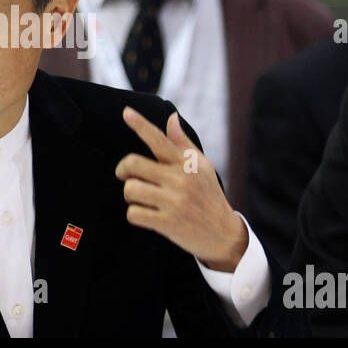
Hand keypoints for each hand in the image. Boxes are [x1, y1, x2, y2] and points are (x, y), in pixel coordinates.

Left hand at [115, 107, 247, 271]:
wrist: (223, 235)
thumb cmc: (209, 197)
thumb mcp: (202, 167)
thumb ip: (183, 143)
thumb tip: (171, 118)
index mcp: (187, 163)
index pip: (159, 139)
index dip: (140, 125)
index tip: (126, 112)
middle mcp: (180, 179)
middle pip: (132, 164)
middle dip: (123, 170)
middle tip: (127, 175)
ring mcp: (174, 202)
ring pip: (130, 189)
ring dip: (131, 195)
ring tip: (143, 199)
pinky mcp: (167, 223)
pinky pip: (133, 214)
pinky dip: (135, 214)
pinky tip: (147, 215)